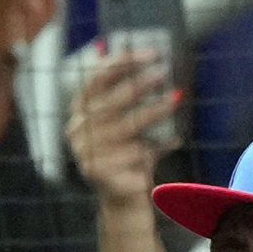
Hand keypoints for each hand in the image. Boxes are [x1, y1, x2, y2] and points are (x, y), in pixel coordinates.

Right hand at [67, 49, 180, 209]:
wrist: (123, 198)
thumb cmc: (129, 153)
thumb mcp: (130, 122)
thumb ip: (134, 97)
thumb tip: (156, 64)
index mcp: (81, 110)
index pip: (96, 79)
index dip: (121, 63)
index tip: (149, 53)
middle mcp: (78, 128)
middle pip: (110, 100)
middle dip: (138, 83)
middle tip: (163, 72)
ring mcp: (85, 151)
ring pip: (125, 125)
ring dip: (152, 111)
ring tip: (174, 101)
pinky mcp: (97, 171)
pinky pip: (133, 153)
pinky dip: (157, 145)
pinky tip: (174, 139)